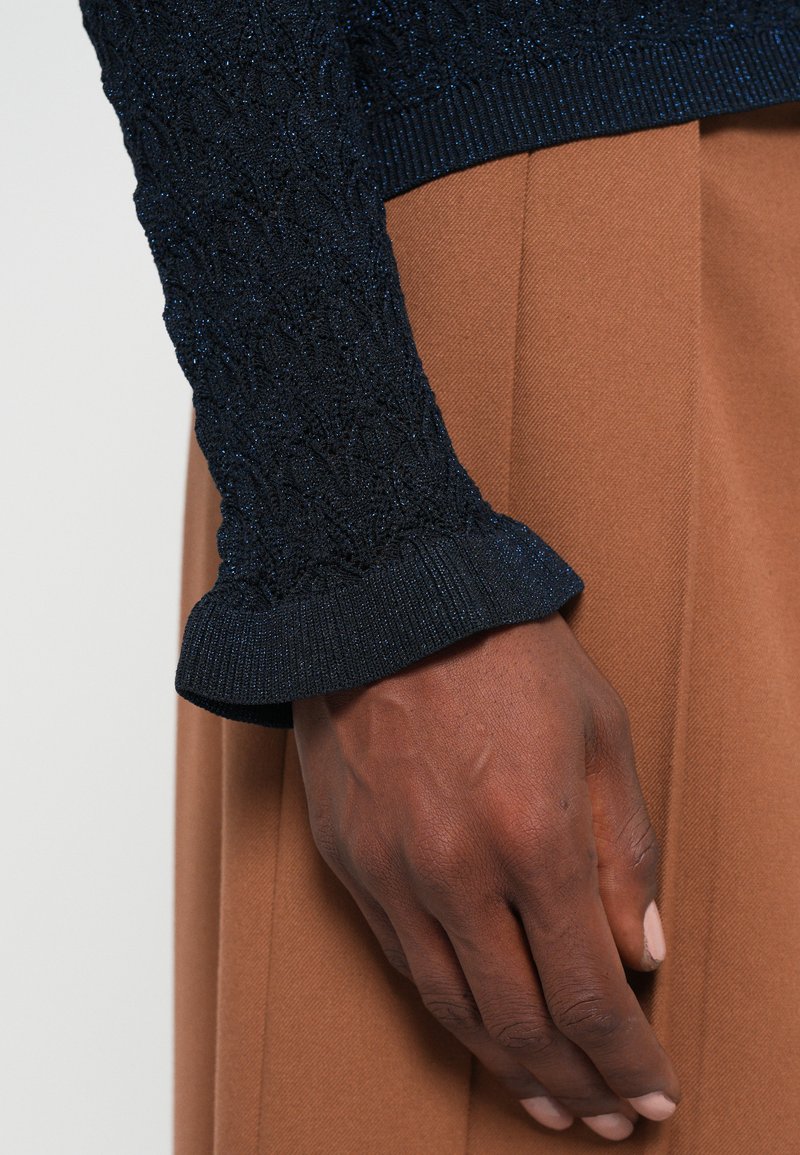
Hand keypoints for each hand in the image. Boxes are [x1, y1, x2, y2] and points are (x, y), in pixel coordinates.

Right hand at [292, 612, 679, 1140]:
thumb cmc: (500, 650)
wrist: (383, 602)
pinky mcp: (351, 865)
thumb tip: (642, 952)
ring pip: (455, 1008)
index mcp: (533, 834)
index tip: (654, 1091)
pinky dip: (451, 1011)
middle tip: (609, 1118)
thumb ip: (625, 851)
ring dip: (510, 1067)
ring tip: (552, 1102)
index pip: (589, 991)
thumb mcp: (597, 731)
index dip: (627, 1058)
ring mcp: (393, 873)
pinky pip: (405, 963)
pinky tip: (482, 1029)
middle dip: (576, 1084)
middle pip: (522, 1021)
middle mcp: (457, 872)